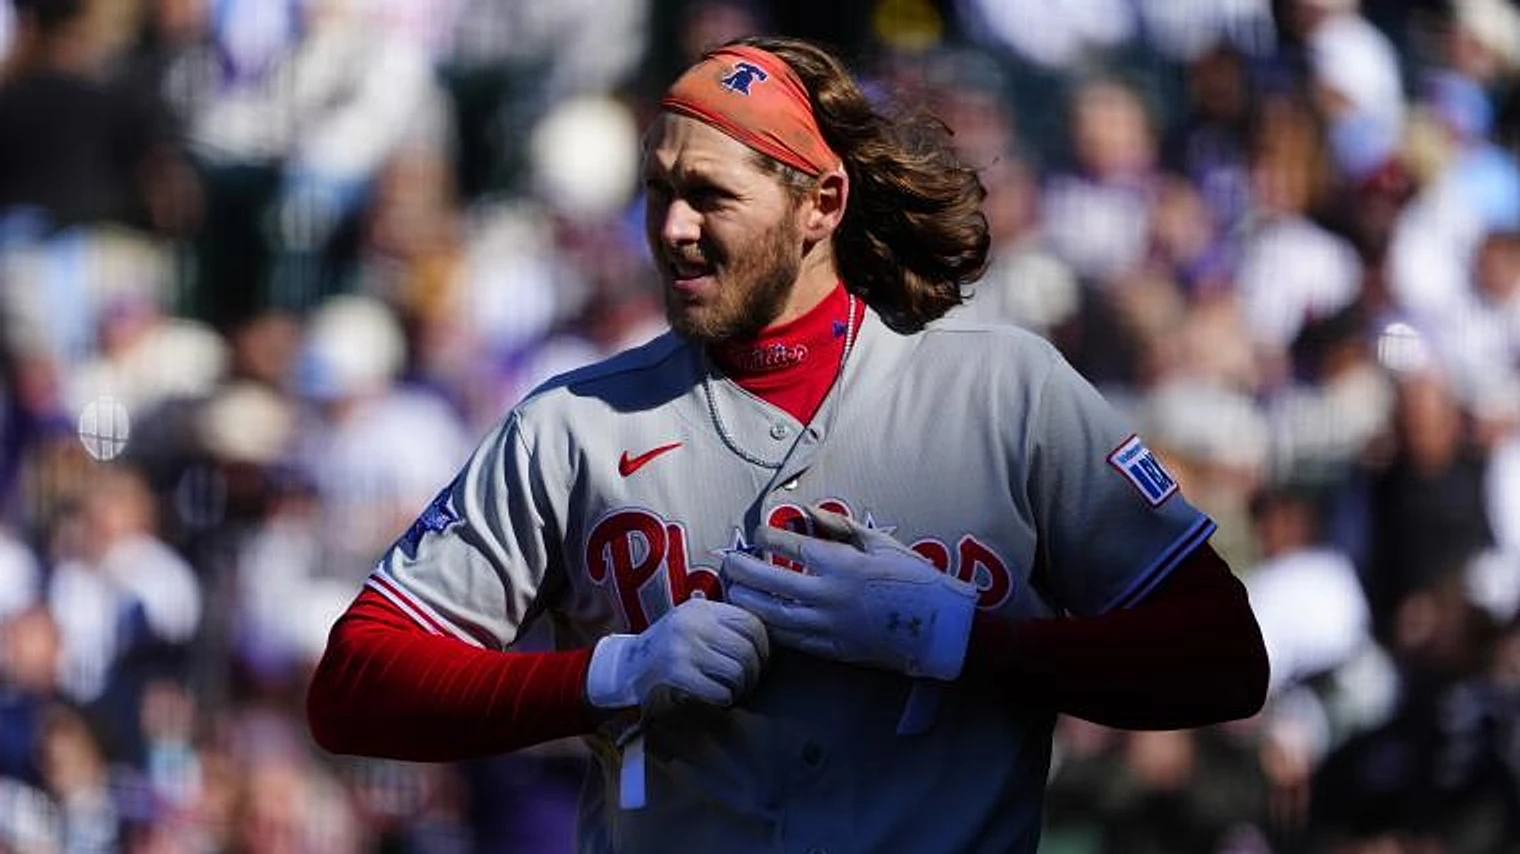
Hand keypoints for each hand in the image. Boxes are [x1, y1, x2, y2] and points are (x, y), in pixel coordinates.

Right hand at [586, 598, 769, 712]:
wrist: (626, 665)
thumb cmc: (669, 646)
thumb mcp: (694, 623)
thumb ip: (724, 624)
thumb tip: (767, 639)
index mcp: (702, 608)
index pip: (751, 622)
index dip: (765, 646)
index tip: (762, 660)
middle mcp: (693, 623)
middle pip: (747, 650)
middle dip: (756, 672)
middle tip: (751, 682)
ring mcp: (684, 648)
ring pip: (737, 672)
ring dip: (742, 688)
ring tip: (735, 691)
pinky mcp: (677, 673)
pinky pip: (720, 691)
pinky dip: (726, 699)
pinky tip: (719, 698)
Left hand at [722, 506, 977, 680]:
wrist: (939, 626)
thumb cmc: (913, 577)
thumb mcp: (879, 543)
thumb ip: (838, 526)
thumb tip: (805, 512)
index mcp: (839, 563)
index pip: (787, 546)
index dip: (765, 536)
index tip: (757, 532)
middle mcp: (826, 595)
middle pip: (768, 581)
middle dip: (742, 569)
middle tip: (727, 560)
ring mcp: (826, 626)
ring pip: (771, 615)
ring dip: (747, 601)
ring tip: (732, 590)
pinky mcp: (832, 649)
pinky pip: (790, 640)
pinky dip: (769, 628)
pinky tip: (757, 619)